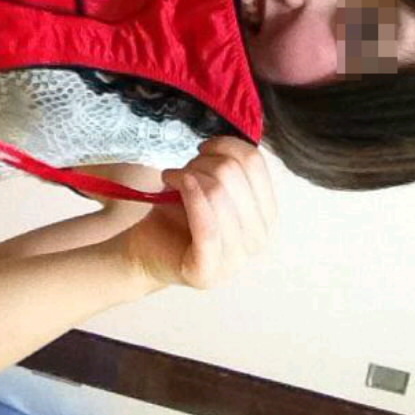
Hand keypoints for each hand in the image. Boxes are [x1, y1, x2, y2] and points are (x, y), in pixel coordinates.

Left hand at [119, 137, 276, 290]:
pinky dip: (190, 194)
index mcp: (267, 214)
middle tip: (183, 170)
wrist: (148, 248)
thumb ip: (232, 167)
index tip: (203, 149)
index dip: (227, 145)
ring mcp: (235, 261)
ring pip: (218, 193)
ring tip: (172, 178)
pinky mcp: (207, 272)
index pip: (255, 163)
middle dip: (202, 162)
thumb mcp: (213, 184)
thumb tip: (233, 142)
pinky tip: (173, 181)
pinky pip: (206, 224)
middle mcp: (259, 239)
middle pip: (234, 174)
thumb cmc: (180, 212)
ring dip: (188, 175)